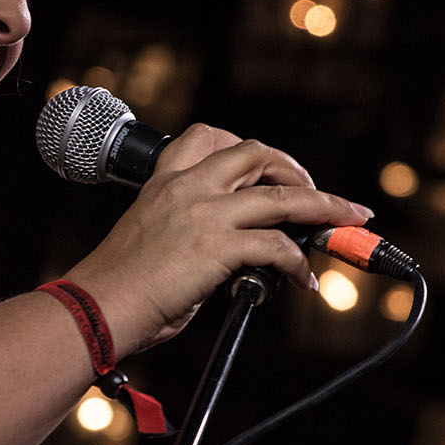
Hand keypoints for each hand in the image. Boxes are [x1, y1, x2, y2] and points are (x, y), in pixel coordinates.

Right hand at [64, 123, 372, 354]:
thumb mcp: (151, 238)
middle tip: (315, 191)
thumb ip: (191, 231)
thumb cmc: (116, 286)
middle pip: (255, 153)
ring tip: (349, 218)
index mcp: (164, 182)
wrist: (95, 307)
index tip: (265, 168)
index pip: (207, 137)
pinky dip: (299, 262)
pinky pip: (278, 245)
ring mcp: (205, 214)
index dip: (244, 147)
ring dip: (325, 205)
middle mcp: (186, 187)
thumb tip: (236, 254)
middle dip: (294, 168)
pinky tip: (304, 279)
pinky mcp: (218, 246)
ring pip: (282, 195)